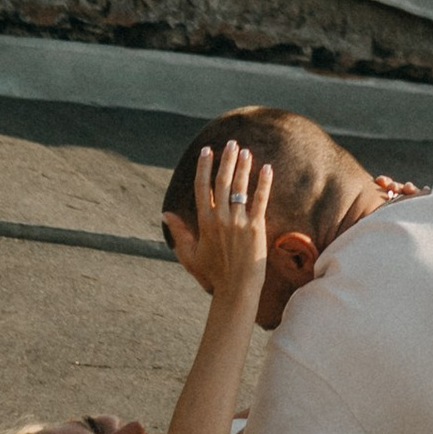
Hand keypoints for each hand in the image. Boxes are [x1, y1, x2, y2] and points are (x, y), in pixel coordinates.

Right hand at [182, 140, 271, 304]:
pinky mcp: (256, 227)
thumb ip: (179, 232)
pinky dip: (264, 183)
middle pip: (222, 181)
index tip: (207, 151)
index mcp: (204, 222)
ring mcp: (238, 221)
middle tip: (231, 144)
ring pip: (240, 187)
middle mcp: (220, 218)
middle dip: (226, 160)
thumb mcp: (190, 254)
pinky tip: (267, 168)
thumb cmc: (213, 274)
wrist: (236, 289)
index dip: (204, 167)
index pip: (202, 187)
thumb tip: (165, 214)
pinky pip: (260, 199)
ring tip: (246, 152)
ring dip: (243, 166)